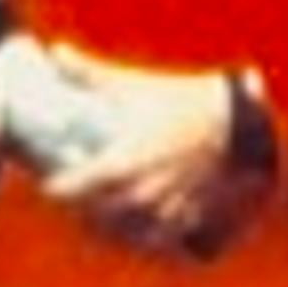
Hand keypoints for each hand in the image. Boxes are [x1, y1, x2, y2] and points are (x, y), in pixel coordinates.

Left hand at [40, 58, 266, 255]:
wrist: (239, 115)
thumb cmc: (183, 99)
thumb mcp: (133, 84)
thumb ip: (89, 71)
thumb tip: (54, 49)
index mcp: (124, 161)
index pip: (78, 186)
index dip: (59, 189)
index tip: (48, 186)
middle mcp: (144, 189)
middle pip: (100, 214)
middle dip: (83, 210)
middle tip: (72, 202)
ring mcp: (169, 202)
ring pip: (131, 230)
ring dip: (113, 228)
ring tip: (100, 219)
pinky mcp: (193, 208)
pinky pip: (166, 234)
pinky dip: (150, 236)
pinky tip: (140, 233)